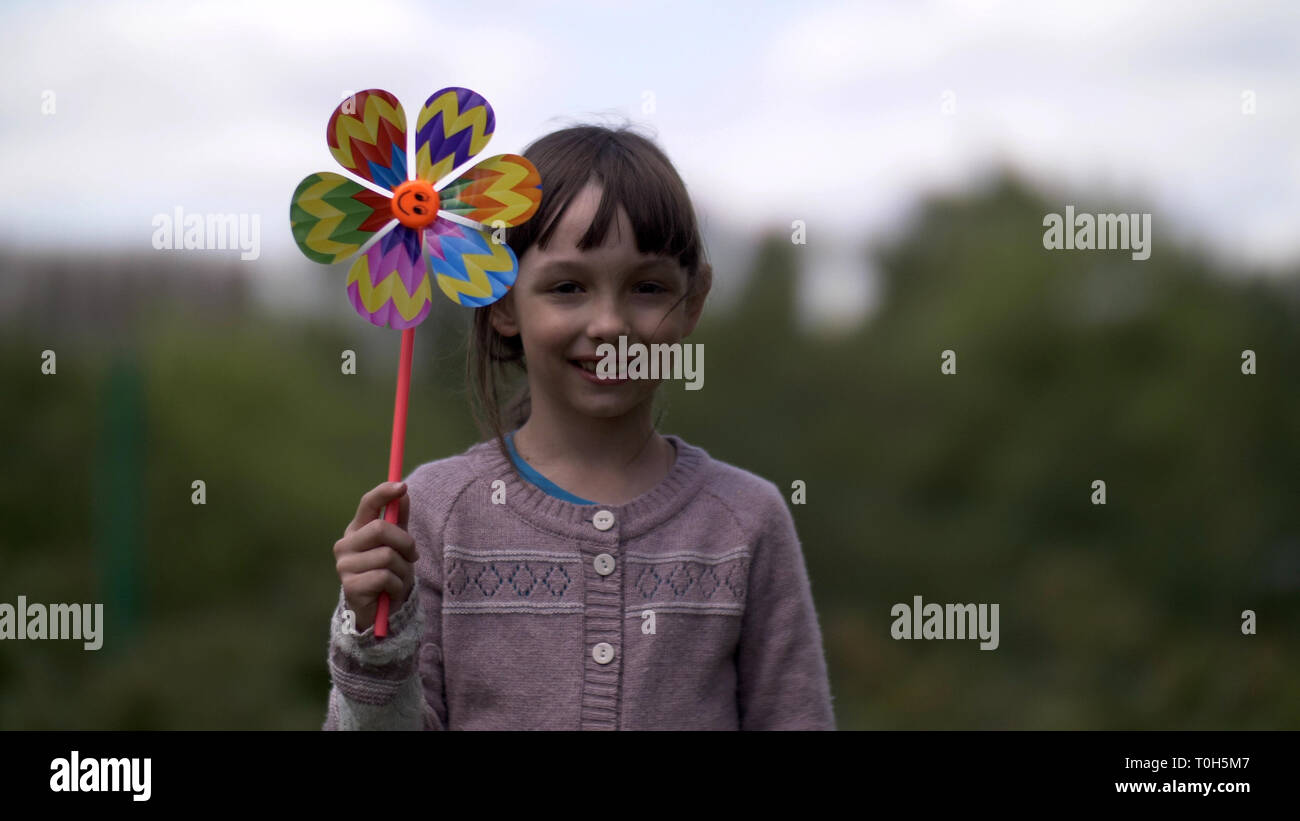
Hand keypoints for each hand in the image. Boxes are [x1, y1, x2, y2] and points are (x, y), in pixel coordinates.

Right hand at [333, 481, 415, 632]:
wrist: (380, 610)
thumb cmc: (389, 572)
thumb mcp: (398, 544)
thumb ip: (399, 520)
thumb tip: (404, 492)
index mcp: (357, 530)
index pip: (367, 504)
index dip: (384, 493)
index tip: (403, 486)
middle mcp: (345, 544)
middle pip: (380, 529)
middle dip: (404, 543)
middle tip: (412, 555)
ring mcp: (345, 565)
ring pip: (387, 556)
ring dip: (402, 569)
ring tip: (397, 578)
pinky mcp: (350, 586)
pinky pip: (385, 578)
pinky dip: (396, 586)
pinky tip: (390, 592)